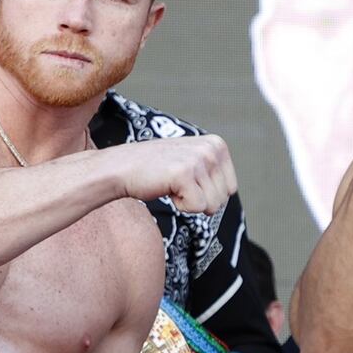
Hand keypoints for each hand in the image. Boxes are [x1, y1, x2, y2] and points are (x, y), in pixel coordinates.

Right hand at [119, 135, 236, 214]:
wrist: (122, 168)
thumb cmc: (154, 168)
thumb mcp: (192, 159)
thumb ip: (213, 169)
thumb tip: (231, 191)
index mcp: (216, 144)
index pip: (231, 188)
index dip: (207, 192)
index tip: (187, 180)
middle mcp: (210, 149)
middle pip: (223, 198)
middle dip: (199, 198)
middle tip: (177, 183)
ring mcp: (198, 160)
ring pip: (211, 205)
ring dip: (189, 202)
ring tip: (171, 184)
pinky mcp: (184, 174)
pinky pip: (197, 207)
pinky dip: (180, 206)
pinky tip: (166, 188)